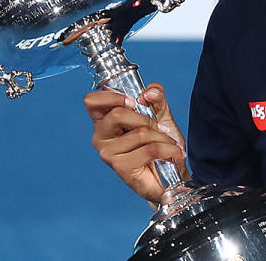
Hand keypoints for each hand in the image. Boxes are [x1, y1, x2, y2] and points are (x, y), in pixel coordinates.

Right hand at [84, 82, 189, 203]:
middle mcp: (101, 137)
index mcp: (105, 120)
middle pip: (117, 114)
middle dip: (147, 118)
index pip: (92, 102)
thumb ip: (156, 97)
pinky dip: (168, 149)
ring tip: (169, 143)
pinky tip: (173, 153)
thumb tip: (149, 92)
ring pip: (140, 132)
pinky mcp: (121, 167)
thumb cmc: (160, 144)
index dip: (111, 96)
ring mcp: (108, 153)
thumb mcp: (161, 113)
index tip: (133, 101)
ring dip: (162, 137)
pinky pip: (150, 149)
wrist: (172, 174)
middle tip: (161, 127)